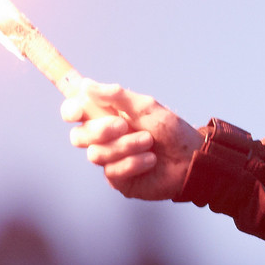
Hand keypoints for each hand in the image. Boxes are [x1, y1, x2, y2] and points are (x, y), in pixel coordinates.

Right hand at [62, 80, 202, 201]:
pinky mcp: (119, 180)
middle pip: (78, 136)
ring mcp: (110, 161)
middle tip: (124, 126)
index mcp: (108, 118)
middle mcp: (105, 140)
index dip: (70, 111)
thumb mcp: (146, 108)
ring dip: (126, 146)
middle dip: (100, 130)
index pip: (76, 113)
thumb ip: (116, 96)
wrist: (193, 159)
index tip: (77, 111)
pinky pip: (112, 171)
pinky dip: (134, 163)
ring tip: (149, 143)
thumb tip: (85, 85)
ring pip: (96, 154)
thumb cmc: (172, 132)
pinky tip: (150, 161)